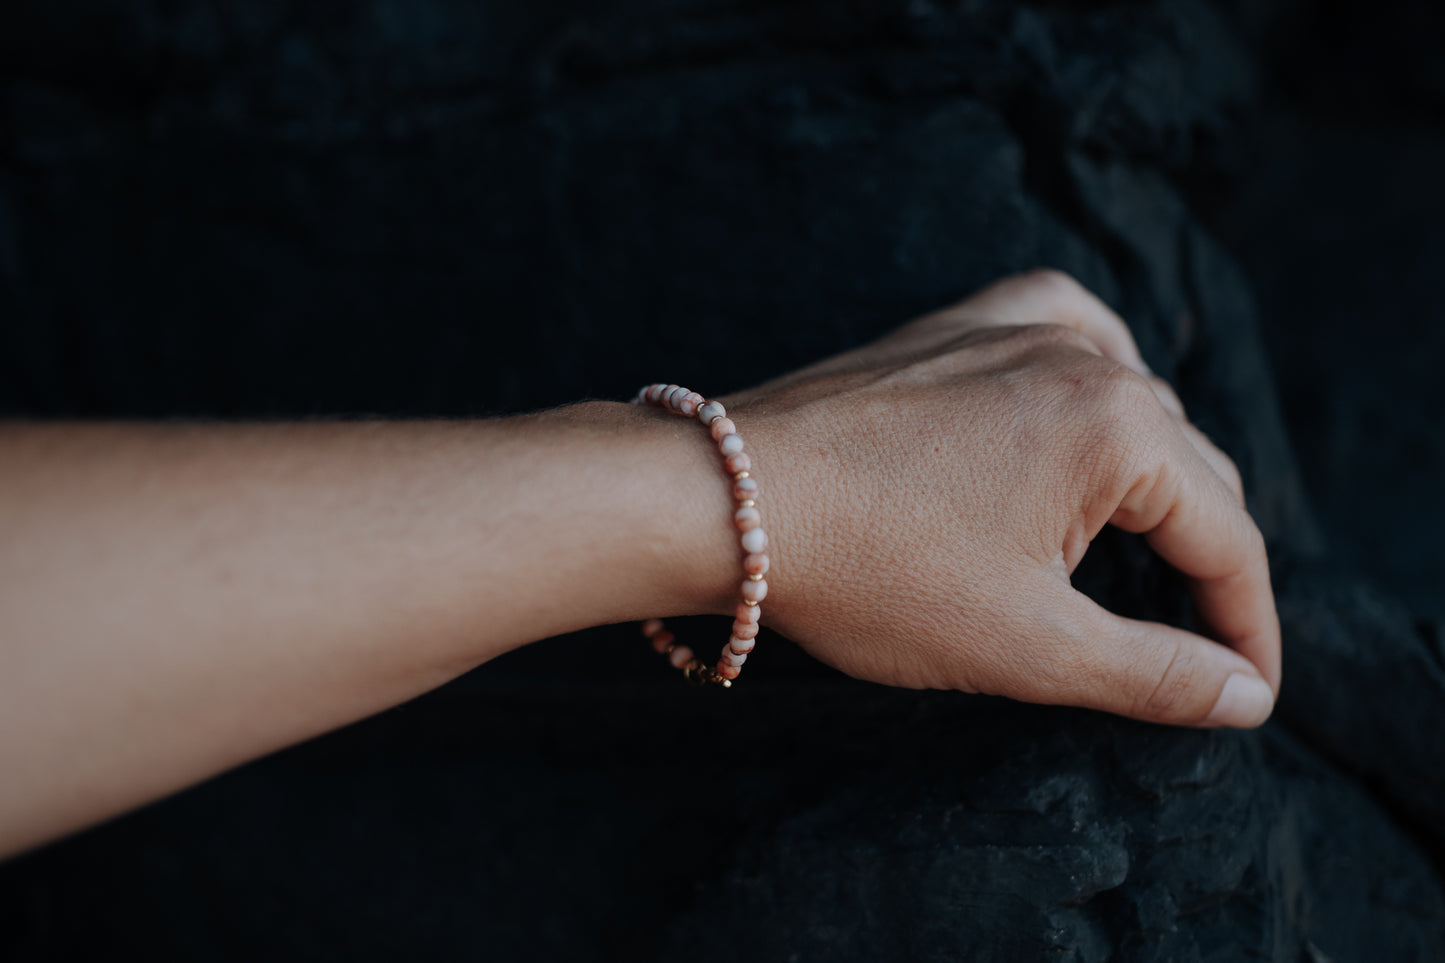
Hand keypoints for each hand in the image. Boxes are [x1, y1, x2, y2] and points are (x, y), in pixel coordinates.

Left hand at [728, 270, 1279, 727]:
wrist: (725, 500)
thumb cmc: (869, 571)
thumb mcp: (1028, 646)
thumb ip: (1154, 673)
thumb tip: (1246, 696)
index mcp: (1120, 429)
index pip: (1229, 538)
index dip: (1248, 627)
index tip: (1248, 690)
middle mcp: (1083, 357)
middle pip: (1190, 471)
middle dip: (1202, 562)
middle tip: (1192, 642)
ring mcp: (1014, 329)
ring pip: (1135, 406)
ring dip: (1154, 479)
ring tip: (1142, 550)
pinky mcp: (956, 325)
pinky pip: (1064, 333)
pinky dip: (1095, 379)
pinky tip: (1086, 411)